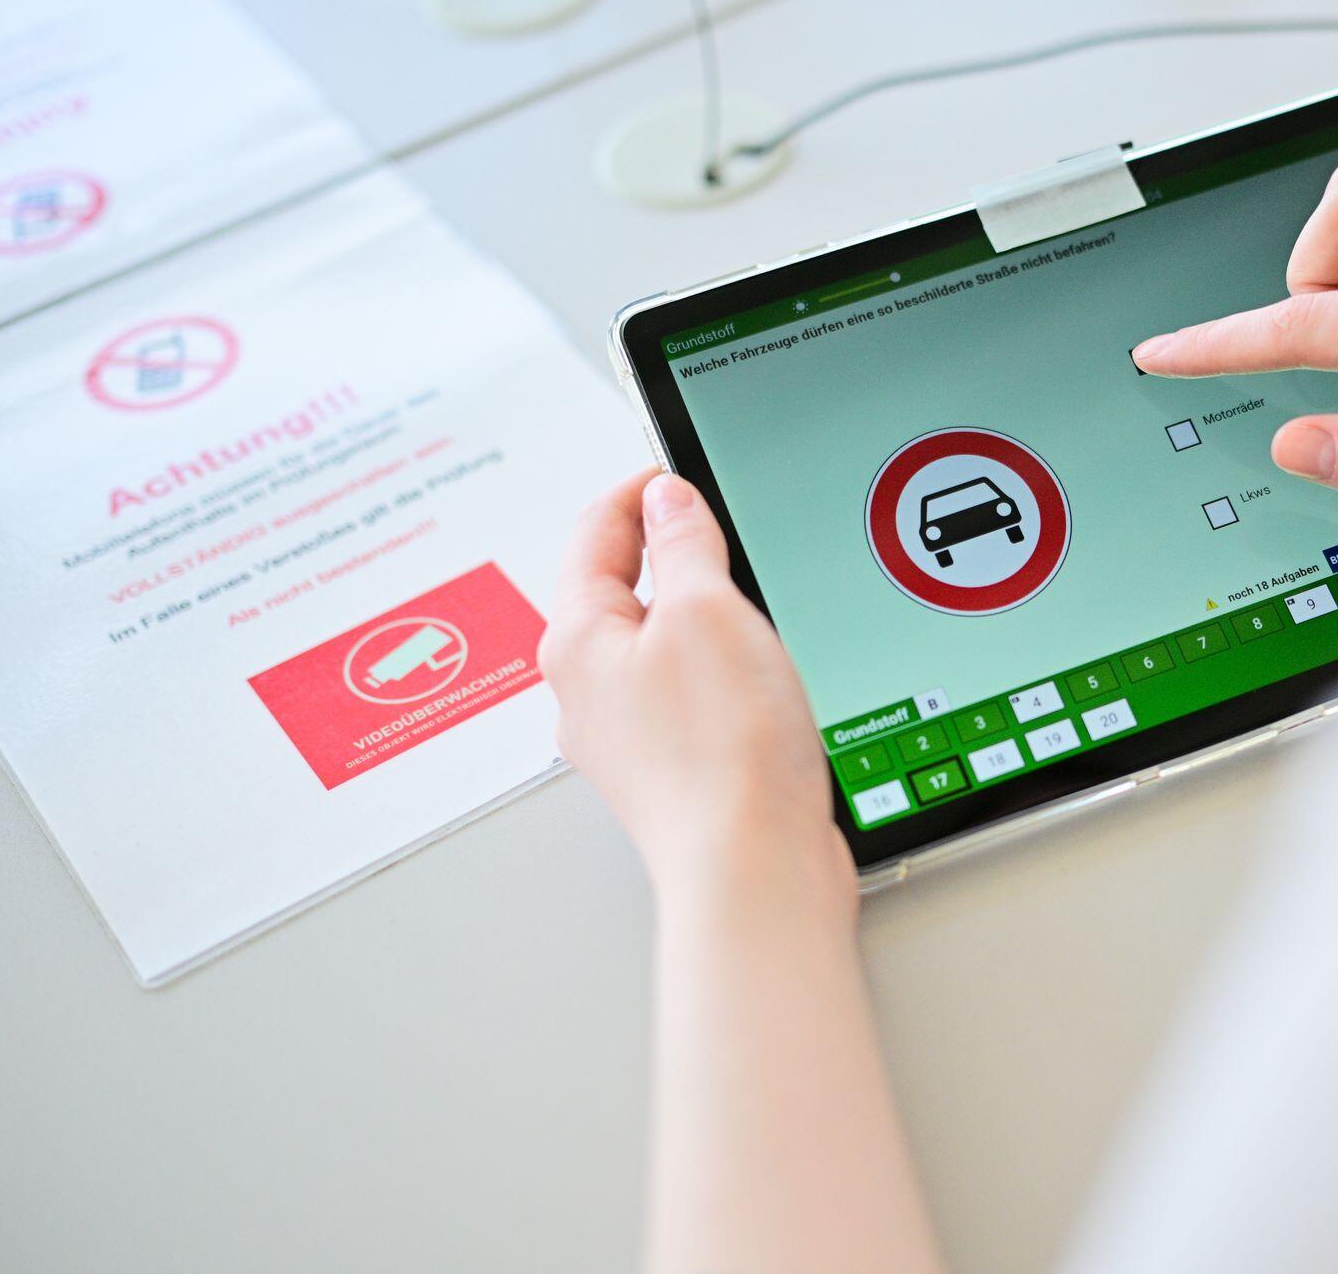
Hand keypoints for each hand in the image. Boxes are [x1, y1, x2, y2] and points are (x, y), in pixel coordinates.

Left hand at [539, 470, 853, 920]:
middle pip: (619, 592)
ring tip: (744, 599)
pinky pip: (687, 697)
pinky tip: (759, 677)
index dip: (641, 490)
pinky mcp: (674, 772)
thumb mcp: (708, 611)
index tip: (678, 469)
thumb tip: (668, 499)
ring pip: (656, 649)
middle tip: (715, 523)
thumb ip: (685, 543)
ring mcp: (630, 738)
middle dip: (667, 552)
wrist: (752, 869)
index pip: (596, 533)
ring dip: (698, 617)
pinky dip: (718, 670)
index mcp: (577, 641)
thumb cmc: (722, 755)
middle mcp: (588, 692)